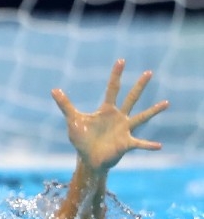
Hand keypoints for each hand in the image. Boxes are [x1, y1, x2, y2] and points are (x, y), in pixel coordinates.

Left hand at [51, 59, 167, 173]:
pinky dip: (149, 145)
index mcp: (106, 110)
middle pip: (131, 98)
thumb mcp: (73, 120)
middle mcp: (119, 117)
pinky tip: (159, 146)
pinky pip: (140, 143)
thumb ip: (65, 105)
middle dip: (139, 86)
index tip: (121, 60)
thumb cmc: (82, 139)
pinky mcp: (126, 143)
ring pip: (141, 117)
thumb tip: (53, 89)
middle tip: (149, 72)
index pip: (112, 88)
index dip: (116, 75)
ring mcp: (124, 130)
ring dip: (153, 111)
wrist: (88, 158)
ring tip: (166, 103)